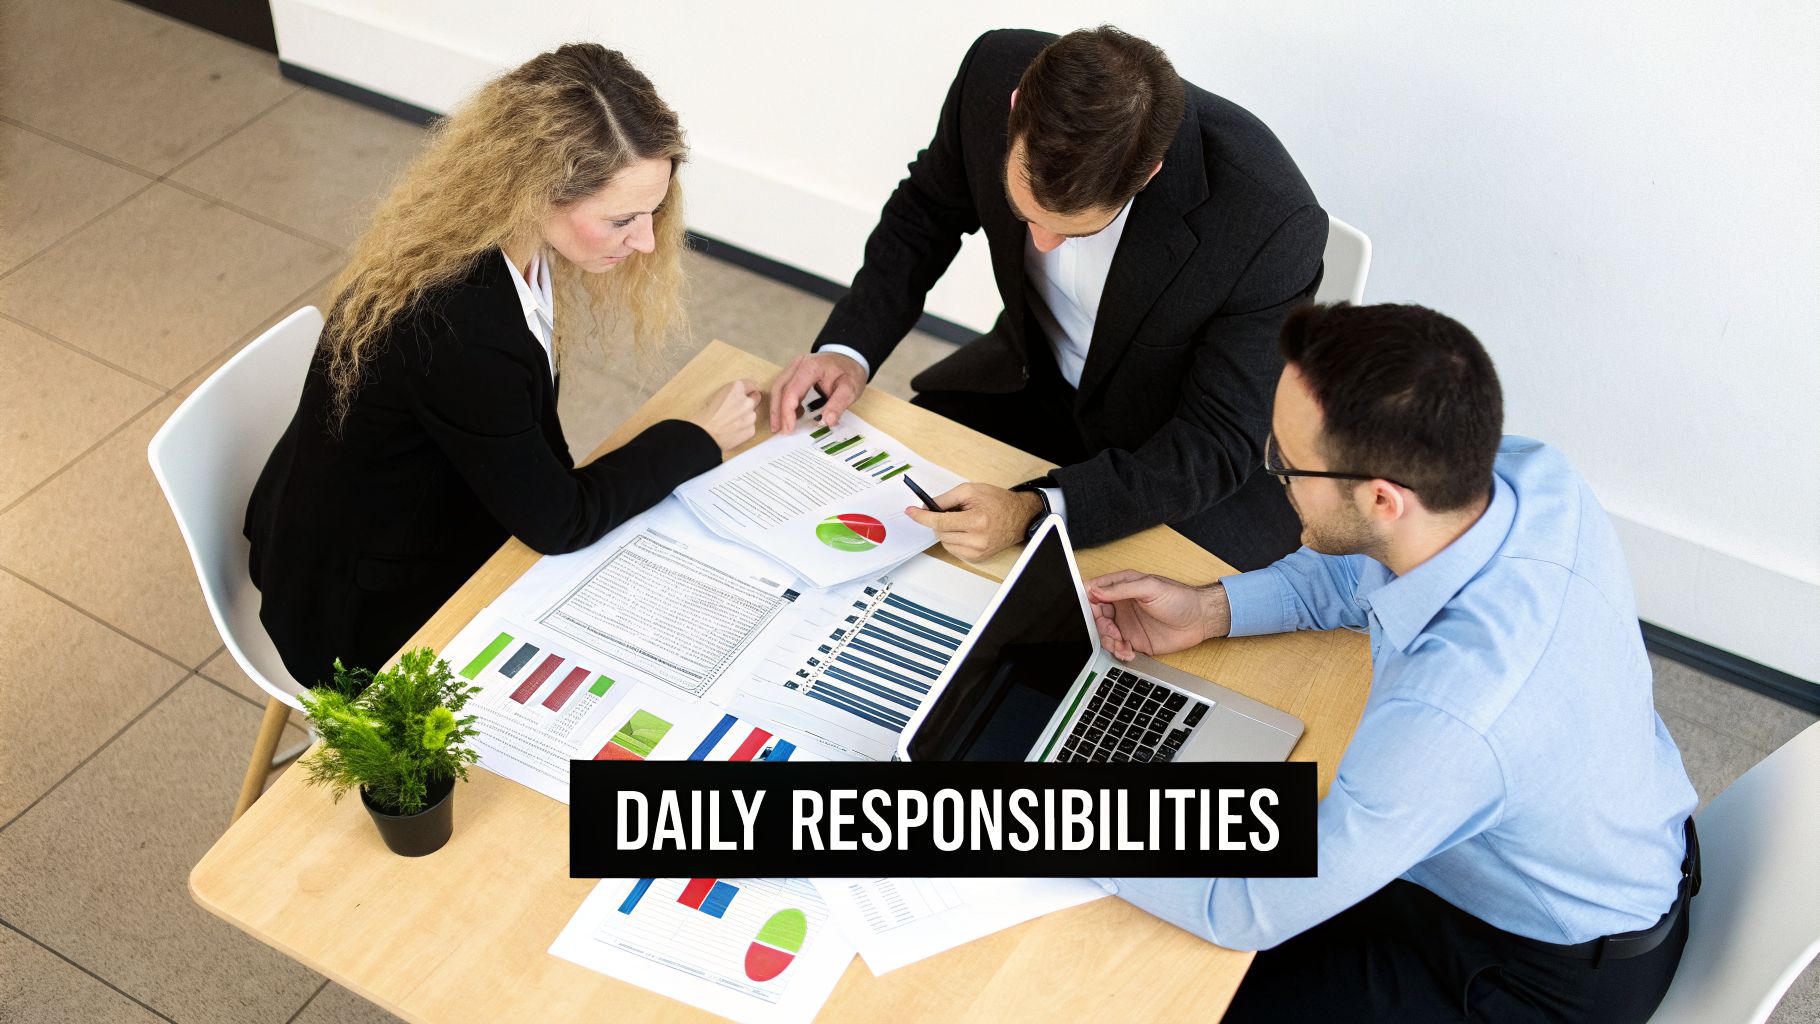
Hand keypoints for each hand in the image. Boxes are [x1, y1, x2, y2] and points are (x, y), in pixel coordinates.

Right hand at [689, 378, 762, 452]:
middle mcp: (747, 400)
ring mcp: (751, 416)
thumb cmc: (706, 416)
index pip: (752, 384)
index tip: (747, 392)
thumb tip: (741, 394)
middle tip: (737, 408)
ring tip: (731, 422)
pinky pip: (750, 427)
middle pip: (755, 398)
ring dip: (746, 416)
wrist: (704, 434)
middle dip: (749, 402)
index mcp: (737, 388)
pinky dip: (744, 428)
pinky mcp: (751, 429)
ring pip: (752, 414)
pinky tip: (732, 430)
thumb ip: (733, 392)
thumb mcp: (718, 395)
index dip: (748, 390)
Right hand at [769, 351, 866, 433]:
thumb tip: (827, 422)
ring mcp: (794, 366)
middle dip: (777, 412)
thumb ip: (838, 404)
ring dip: (776, 408)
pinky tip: (788, 415)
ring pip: (778, 387)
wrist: (850, 358)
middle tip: (779, 431)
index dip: (787, 412)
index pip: (792, 391)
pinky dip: (782, 402)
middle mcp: (799, 364)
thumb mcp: (850, 388)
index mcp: (811, 367)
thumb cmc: (850, 372)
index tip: (789, 429)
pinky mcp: (794, 371)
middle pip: (780, 388)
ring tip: (779, 426)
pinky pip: (783, 386)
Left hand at [903, 483, 1041, 561]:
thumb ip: (945, 499)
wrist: (1019, 517)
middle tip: (954, 511)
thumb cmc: (997, 502)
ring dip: (947, 531)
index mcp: (976, 521)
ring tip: (964, 521)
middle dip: (940, 521)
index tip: (911, 512)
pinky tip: (967, 531)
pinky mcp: (977, 559)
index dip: (922, 516)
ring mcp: (978, 552)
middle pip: (940, 532)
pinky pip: (953, 549)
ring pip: (945, 542)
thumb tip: (925, 508)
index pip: (940, 521)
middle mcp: (977, 540)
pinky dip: (954, 539)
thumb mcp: (970, 491)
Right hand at [1085, 571, 1229, 660]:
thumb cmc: (1180, 598)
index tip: (1090, 612)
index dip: (1087, 601)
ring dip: (1109, 642)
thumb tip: (1096, 590)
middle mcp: (1121, 605)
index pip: (1093, 591)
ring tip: (1123, 644)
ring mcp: (1126, 624)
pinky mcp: (1134, 641)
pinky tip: (1129, 652)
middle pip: (1095, 617)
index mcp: (1122, 587)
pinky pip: (1117, 648)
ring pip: (1104, 635)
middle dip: (1100, 626)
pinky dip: (1119, 652)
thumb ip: (1121, 588)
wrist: (1199, 621)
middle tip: (1113, 631)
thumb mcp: (1150, 587)